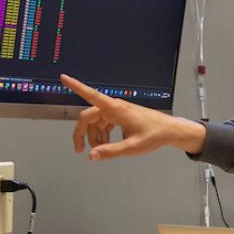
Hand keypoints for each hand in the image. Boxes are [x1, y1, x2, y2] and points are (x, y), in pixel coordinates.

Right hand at [60, 74, 206, 159]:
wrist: (169, 131)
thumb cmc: (154, 135)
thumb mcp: (132, 147)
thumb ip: (110, 152)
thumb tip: (92, 156)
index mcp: (115, 109)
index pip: (91, 95)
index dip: (75, 86)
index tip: (63, 77)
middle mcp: (114, 107)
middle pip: (88, 116)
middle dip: (82, 133)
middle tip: (79, 150)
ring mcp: (117, 110)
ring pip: (95, 122)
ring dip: (94, 136)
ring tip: (102, 150)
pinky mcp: (120, 115)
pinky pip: (103, 123)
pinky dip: (102, 134)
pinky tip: (107, 144)